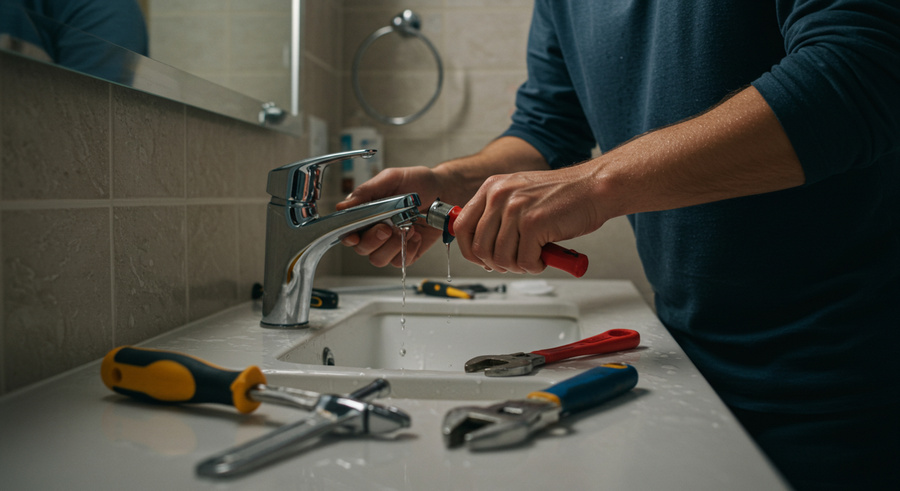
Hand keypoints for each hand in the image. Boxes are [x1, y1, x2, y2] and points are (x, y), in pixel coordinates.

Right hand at [337, 166, 445, 267]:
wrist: (443, 190)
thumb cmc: (417, 182)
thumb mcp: (390, 179)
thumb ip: (366, 192)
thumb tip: (342, 206)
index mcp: (366, 214)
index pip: (348, 232)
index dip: (349, 237)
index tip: (355, 236)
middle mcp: (375, 231)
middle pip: (362, 249)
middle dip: (373, 240)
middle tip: (387, 227)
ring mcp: (391, 243)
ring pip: (378, 259)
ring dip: (392, 245)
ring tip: (406, 228)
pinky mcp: (408, 252)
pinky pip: (401, 261)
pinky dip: (409, 248)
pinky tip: (416, 234)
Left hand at [453, 164, 605, 273]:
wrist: (594, 187)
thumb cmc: (562, 196)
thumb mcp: (519, 195)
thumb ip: (498, 215)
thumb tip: (481, 250)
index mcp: (491, 188)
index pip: (461, 227)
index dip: (470, 250)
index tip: (483, 259)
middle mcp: (499, 196)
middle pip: (479, 248)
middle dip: (496, 264)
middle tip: (514, 262)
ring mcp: (516, 209)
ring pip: (500, 258)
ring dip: (518, 266)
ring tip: (533, 257)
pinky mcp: (534, 224)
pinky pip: (523, 261)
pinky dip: (534, 265)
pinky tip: (544, 256)